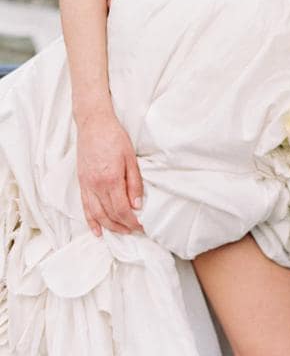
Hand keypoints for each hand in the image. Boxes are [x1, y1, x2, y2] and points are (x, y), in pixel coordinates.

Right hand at [76, 111, 143, 236]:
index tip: (141, 226)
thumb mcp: (130, 158)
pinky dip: (91, 222)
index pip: (121, 209)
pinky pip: (85, 207)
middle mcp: (96, 186)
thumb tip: (137, 205)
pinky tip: (97, 231)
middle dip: (123, 226)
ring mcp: (87, 186)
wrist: (94, 125)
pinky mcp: (81, 183)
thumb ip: (134, 183)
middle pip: (109, 215)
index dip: (132, 221)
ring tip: (121, 232)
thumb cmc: (114, 137)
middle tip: (135, 230)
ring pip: (96, 215)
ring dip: (109, 227)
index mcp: (111, 179)